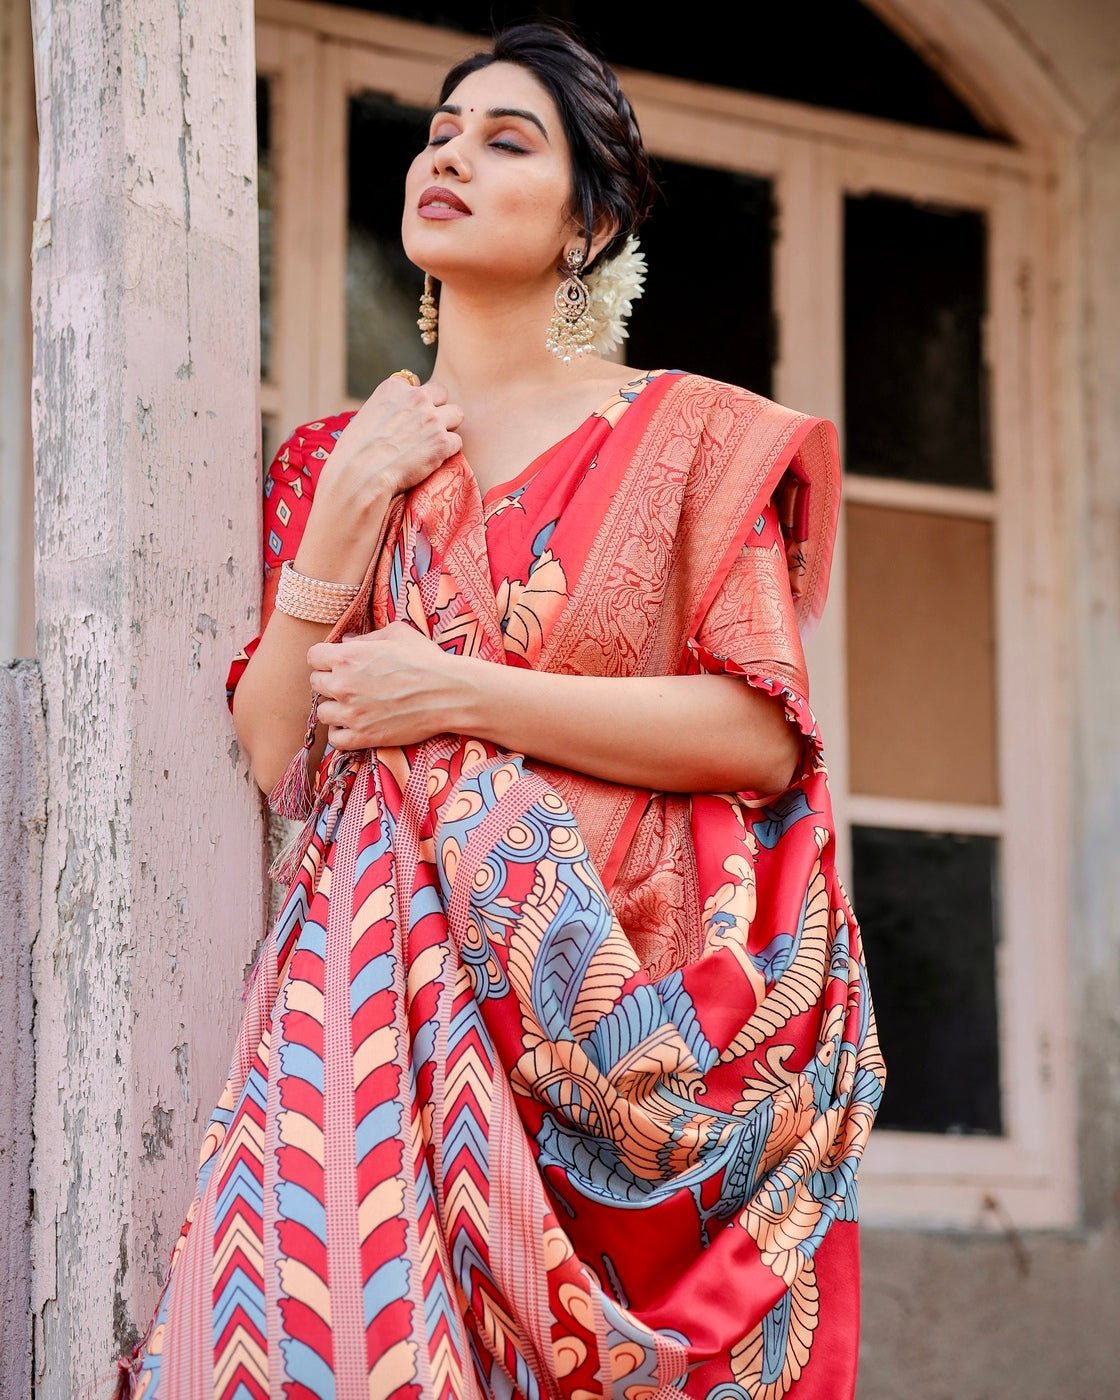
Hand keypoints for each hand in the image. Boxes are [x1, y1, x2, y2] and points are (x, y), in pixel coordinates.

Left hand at [308, 622, 466, 750]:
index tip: (337, 662)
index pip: (313, 657)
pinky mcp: (363, 736)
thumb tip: (347, 641)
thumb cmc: (426, 660)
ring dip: (334, 708)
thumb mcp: (397, 633)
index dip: (325, 658)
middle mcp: (343, 685)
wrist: (448, 693)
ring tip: (353, 706)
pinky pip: (334, 738)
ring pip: (322, 712)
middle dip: (330, 681)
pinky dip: (341, 732)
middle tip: (350, 683)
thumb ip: (366, 636)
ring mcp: (352, 713)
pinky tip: (355, 724)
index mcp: (347, 656)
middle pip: (316, 684)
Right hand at [323, 374, 463, 508]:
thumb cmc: (354, 452)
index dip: (415, 401)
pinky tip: (432, 460)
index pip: (417, 383)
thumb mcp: (366, 415)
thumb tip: (397, 414)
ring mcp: (432, 419)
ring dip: (447, 427)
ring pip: (456, 414)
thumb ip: (388, 407)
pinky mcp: (442, 442)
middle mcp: (416, 397)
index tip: (408, 417)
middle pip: (442, 393)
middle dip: (437, 408)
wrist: (360, 475)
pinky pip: (457, 441)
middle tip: (425, 430)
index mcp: (394, 387)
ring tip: (432, 444)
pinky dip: (448, 451)